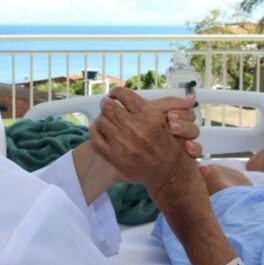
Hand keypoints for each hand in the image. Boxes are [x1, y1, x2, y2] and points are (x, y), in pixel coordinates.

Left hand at [89, 87, 200, 201]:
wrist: (168, 172)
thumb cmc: (168, 143)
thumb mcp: (168, 119)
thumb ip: (164, 102)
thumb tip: (157, 92)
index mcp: (150, 116)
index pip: (125, 95)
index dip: (117, 92)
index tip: (114, 93)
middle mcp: (136, 129)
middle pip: (109, 106)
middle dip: (107, 103)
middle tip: (107, 103)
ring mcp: (124, 144)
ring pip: (101, 120)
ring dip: (102, 117)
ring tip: (105, 117)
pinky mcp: (114, 157)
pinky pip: (95, 138)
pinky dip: (95, 130)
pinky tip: (100, 129)